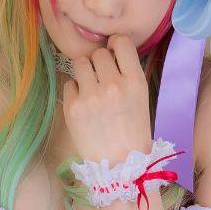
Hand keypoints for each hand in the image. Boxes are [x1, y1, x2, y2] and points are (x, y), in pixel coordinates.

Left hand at [63, 33, 153, 166]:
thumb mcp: (141, 100)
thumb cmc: (133, 134)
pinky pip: (69, 83)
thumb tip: (110, 54)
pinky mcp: (73, 107)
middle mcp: (112, 84)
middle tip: (102, 80)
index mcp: (135, 81)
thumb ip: (127, 75)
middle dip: (99, 64)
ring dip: (85, 72)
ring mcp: (91, 95)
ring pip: (81, 63)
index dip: (115, 45)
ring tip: (90, 89)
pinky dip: (75, 91)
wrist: (120, 167)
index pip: (121, 42)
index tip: (113, 53)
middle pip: (99, 53)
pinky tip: (84, 105)